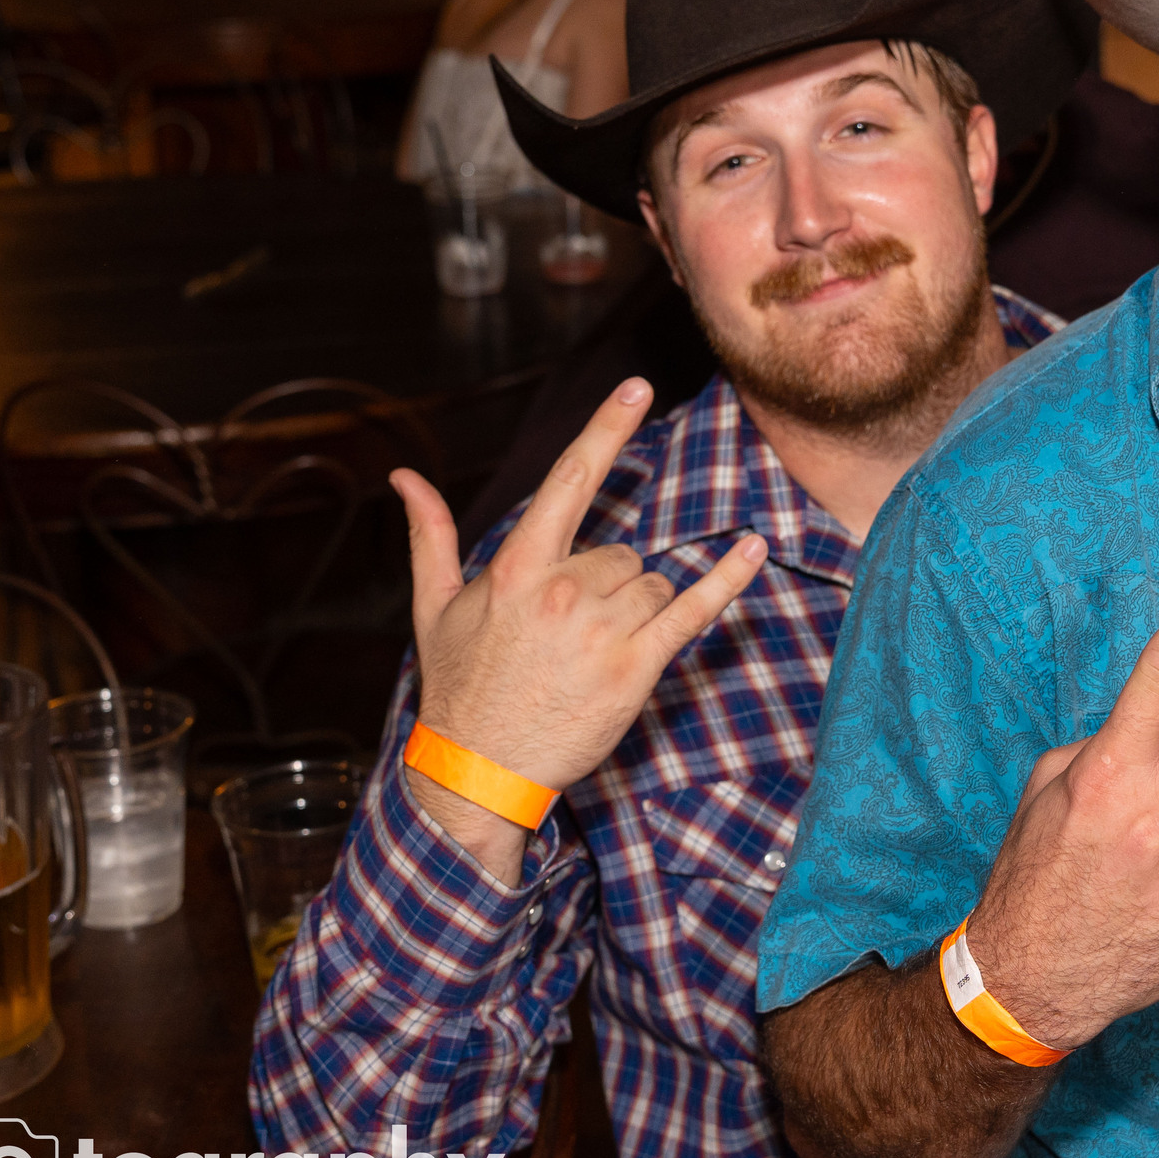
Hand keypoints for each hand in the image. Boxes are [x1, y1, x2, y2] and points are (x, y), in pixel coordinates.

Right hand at [396, 376, 763, 808]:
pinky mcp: (635, 668)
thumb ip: (430, 535)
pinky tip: (754, 549)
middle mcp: (563, 590)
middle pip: (622, 553)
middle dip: (608, 587)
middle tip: (570, 637)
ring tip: (592, 656)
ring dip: (636, 612)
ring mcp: (602, 629)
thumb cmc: (459, 689)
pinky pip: (692, 611)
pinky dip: (728, 580)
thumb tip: (404, 476)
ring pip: (652, 586)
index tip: (638, 386)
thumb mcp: (434, 608)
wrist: (478, 771)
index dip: (605, 429)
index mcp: (518, 566)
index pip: (569, 479)